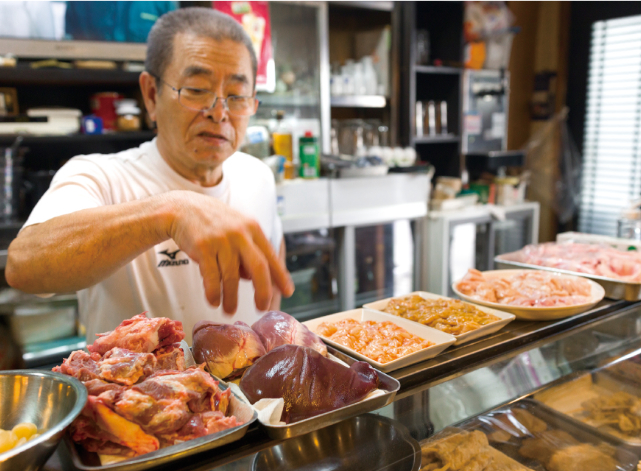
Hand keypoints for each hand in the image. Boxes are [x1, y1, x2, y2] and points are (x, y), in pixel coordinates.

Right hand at [165, 191, 293, 313]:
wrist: (182, 208)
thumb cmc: (213, 222)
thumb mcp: (237, 230)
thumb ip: (248, 253)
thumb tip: (254, 280)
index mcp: (253, 228)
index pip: (271, 256)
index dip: (281, 276)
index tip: (288, 291)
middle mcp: (240, 233)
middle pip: (259, 267)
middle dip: (263, 291)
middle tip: (262, 307)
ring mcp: (222, 240)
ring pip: (232, 277)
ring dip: (232, 298)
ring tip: (229, 310)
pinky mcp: (203, 247)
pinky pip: (211, 277)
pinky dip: (213, 292)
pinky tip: (214, 301)